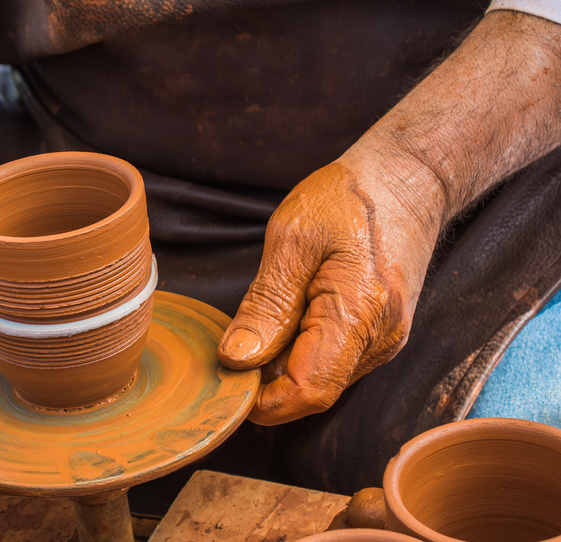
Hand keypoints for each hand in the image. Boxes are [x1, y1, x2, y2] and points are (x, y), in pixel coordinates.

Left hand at [218, 159, 439, 424]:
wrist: (407, 180)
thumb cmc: (348, 200)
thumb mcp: (291, 239)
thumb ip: (266, 303)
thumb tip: (236, 359)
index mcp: (360, 314)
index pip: (308, 391)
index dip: (261, 400)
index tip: (224, 383)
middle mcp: (380, 340)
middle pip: (313, 392)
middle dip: (266, 385)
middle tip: (227, 353)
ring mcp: (384, 341)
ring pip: (322, 380)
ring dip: (281, 369)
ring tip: (256, 328)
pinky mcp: (380, 336)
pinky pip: (333, 363)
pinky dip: (299, 355)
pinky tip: (283, 322)